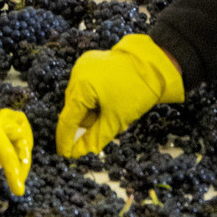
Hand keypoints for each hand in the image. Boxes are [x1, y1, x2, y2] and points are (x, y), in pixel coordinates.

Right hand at [56, 33, 182, 156]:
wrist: (151, 64)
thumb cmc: (134, 92)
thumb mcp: (115, 121)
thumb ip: (93, 139)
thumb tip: (76, 153)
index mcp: (81, 86)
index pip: (67, 119)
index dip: (65, 139)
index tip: (65, 155)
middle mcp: (76, 73)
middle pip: (74, 109)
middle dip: (89, 120)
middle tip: (110, 121)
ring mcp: (82, 65)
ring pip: (80, 98)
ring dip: (92, 109)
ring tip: (113, 106)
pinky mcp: (90, 61)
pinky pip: (85, 86)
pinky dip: (94, 96)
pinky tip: (109, 96)